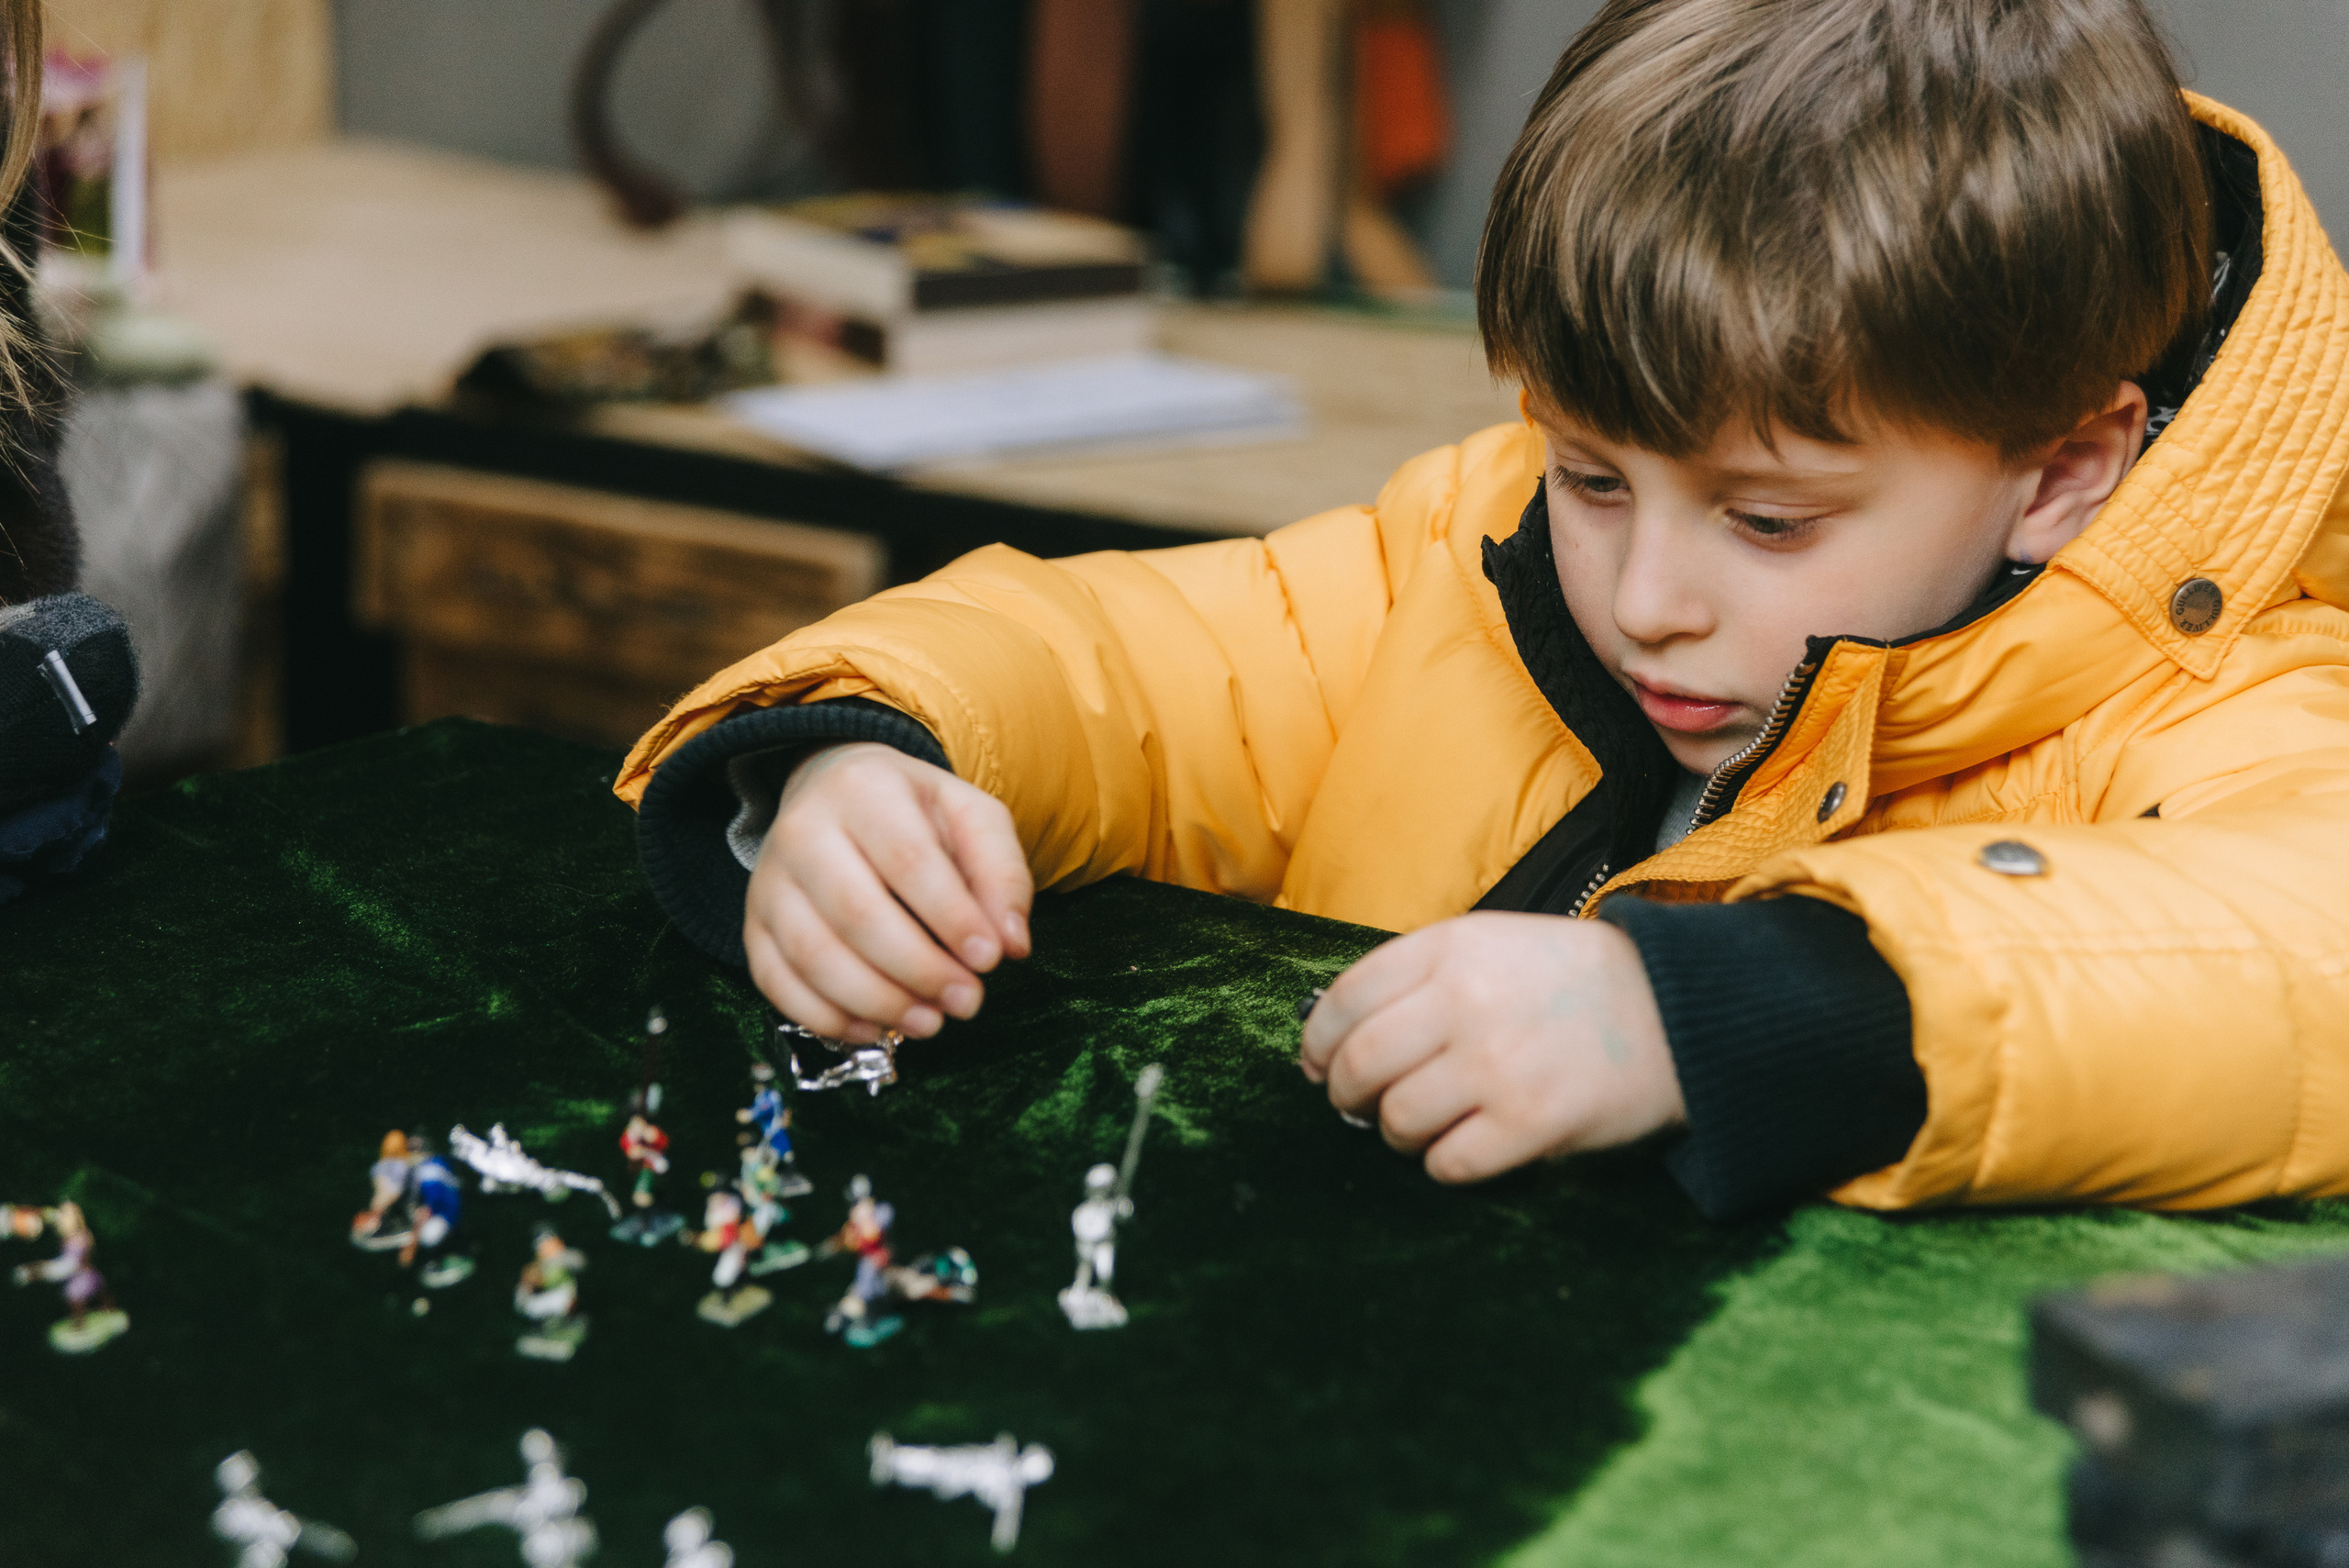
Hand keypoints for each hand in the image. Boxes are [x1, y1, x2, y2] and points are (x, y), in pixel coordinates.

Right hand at [745, 742, 1032, 1042]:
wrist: (836, 795)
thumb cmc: (915, 814)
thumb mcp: (971, 817)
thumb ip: (1002, 873)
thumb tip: (1012, 943)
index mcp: (864, 788)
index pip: (907, 860)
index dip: (951, 917)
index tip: (990, 959)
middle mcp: (803, 829)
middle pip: (857, 914)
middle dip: (920, 970)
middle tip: (967, 1001)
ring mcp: (769, 881)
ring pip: (814, 956)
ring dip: (878, 1002)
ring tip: (930, 1022)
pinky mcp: (753, 924)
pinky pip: (777, 982)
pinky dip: (827, 1017)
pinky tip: (876, 1028)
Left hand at [1297, 912, 1683, 1182]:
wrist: (1674, 1007)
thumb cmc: (1570, 979)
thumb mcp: (1491, 943)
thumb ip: (1420, 976)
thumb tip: (1334, 1035)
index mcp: (1450, 948)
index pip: (1346, 999)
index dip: (1317, 1040)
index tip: (1315, 1062)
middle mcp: (1465, 1002)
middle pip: (1359, 1063)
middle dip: (1345, 1093)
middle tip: (1356, 1105)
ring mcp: (1497, 1064)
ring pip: (1398, 1118)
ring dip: (1395, 1133)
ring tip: (1415, 1127)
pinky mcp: (1531, 1122)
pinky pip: (1449, 1162)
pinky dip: (1442, 1163)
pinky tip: (1459, 1148)